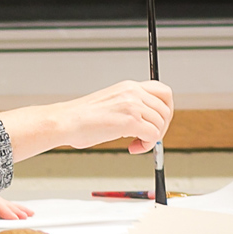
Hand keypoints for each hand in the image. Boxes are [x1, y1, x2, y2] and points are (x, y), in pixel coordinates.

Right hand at [0, 80, 172, 160]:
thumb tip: (147, 123)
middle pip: (166, 109)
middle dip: (161, 127)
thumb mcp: (110, 103)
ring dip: (151, 138)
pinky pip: (153, 135)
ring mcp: (132, 105)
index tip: (158, 122)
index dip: (166, 109)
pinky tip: (132, 146)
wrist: (65, 121)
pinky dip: (146, 145)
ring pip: (161, 124)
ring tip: (135, 143)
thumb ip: (130, 107)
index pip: (163, 91)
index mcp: (128, 86)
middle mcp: (132, 92)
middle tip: (148, 137)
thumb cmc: (81, 118)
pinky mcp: (131, 120)